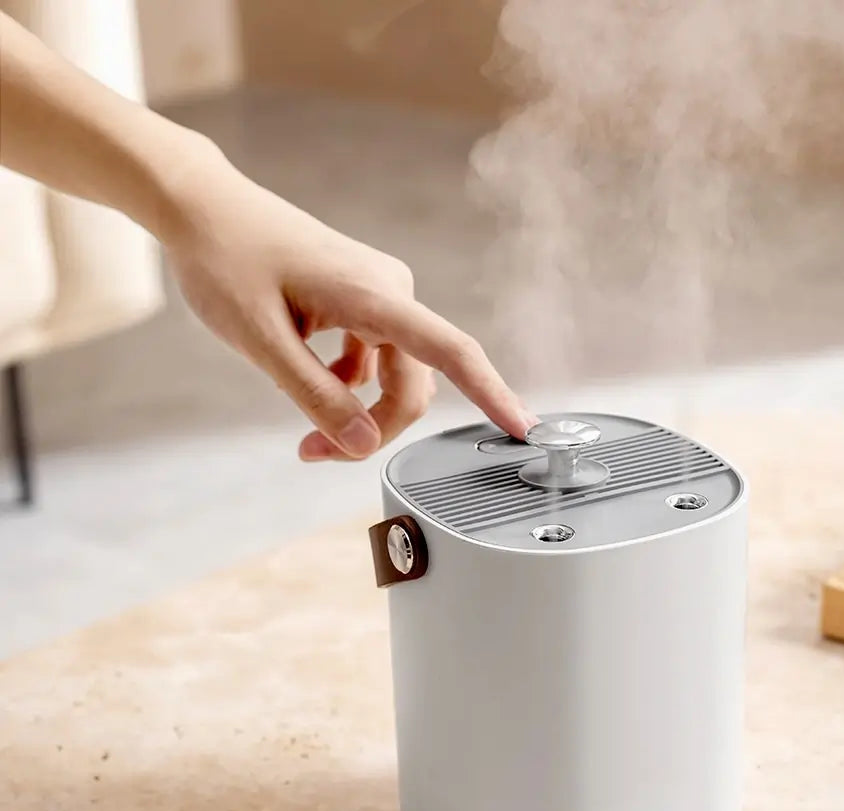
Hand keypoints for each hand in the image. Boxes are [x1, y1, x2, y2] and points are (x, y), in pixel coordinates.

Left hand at [160, 151, 535, 459]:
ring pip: (395, 376)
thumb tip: (361, 445)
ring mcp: (379, 294)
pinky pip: (376, 359)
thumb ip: (315, 395)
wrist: (203, 208)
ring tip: (305, 432)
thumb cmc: (225, 261)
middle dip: (373, 429)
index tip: (524, 428)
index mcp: (375, 296)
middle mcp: (390, 292)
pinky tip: (310, 382)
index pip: (452, 351)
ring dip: (359, 412)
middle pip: (413, 384)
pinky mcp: (363, 299)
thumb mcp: (261, 340)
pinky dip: (350, 386)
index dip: (492, 393)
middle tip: (314, 454)